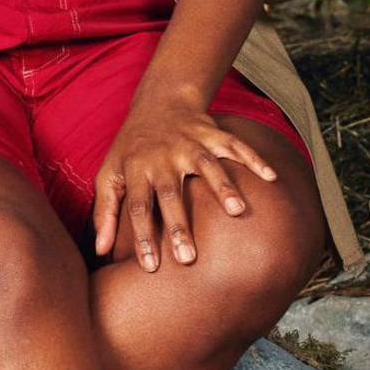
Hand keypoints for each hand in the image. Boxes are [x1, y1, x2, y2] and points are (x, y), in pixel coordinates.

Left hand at [91, 89, 278, 272]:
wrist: (158, 101)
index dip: (142, 237)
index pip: (138, 207)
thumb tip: (98, 251)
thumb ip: (105, 211)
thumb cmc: (132, 148)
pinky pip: (235, 145)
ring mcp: (189, 142)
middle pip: (171, 192)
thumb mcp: (109, 174)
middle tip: (188, 258)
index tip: (151, 268)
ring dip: (222, 186)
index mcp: (136, 169)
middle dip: (180, 224)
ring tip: (238, 212)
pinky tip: (271, 177)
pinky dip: (253, 158)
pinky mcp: (212, 132)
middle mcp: (163, 156)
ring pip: (207, 165)